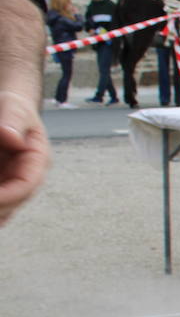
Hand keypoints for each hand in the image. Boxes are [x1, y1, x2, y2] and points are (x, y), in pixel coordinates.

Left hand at [0, 91, 50, 226]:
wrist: (9, 110)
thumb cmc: (13, 108)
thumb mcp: (14, 107)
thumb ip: (12, 120)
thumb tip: (11, 138)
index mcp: (38, 160)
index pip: (27, 185)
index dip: (8, 196)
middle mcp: (27, 175)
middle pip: (14, 201)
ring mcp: (12, 182)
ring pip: (5, 209)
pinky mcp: (2, 183)